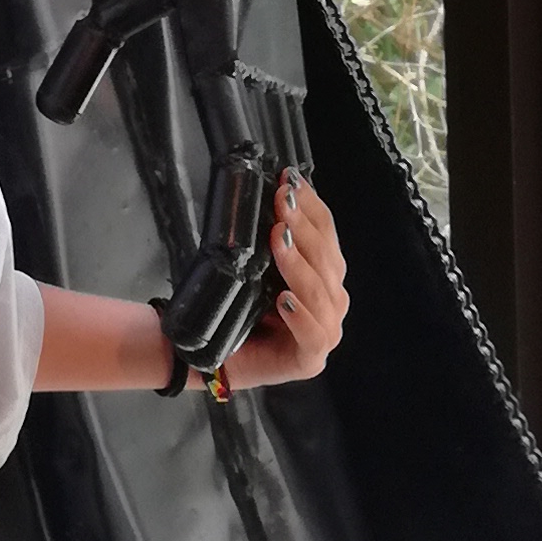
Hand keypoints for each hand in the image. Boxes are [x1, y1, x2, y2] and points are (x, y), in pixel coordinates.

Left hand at [221, 175, 347, 389]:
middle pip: (327, 260)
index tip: (290, 180)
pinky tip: (285, 300)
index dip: (311, 207)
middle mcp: (330, 301)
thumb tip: (275, 191)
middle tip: (282, 202)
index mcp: (324, 275)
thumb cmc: (236, 305)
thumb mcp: (254, 264)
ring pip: (321, 294)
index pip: (327, 235)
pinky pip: (312, 335)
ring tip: (278, 240)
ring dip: (298, 264)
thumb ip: (271, 237)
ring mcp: (325, 332)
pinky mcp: (309, 359)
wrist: (210, 352)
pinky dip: (301, 316)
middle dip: (303, 228)